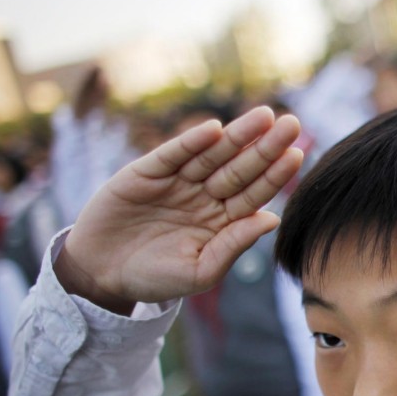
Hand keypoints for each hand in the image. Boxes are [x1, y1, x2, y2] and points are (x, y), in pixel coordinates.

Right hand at [54, 106, 302, 314]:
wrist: (99, 275)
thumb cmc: (154, 279)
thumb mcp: (199, 271)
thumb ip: (233, 245)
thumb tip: (271, 219)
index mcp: (222, 220)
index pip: (255, 193)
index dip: (275, 174)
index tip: (296, 155)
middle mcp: (205, 196)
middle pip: (241, 168)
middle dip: (265, 147)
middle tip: (291, 124)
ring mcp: (177, 182)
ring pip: (213, 155)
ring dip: (237, 135)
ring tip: (263, 117)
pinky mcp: (147, 172)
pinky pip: (173, 154)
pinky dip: (192, 142)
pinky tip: (214, 129)